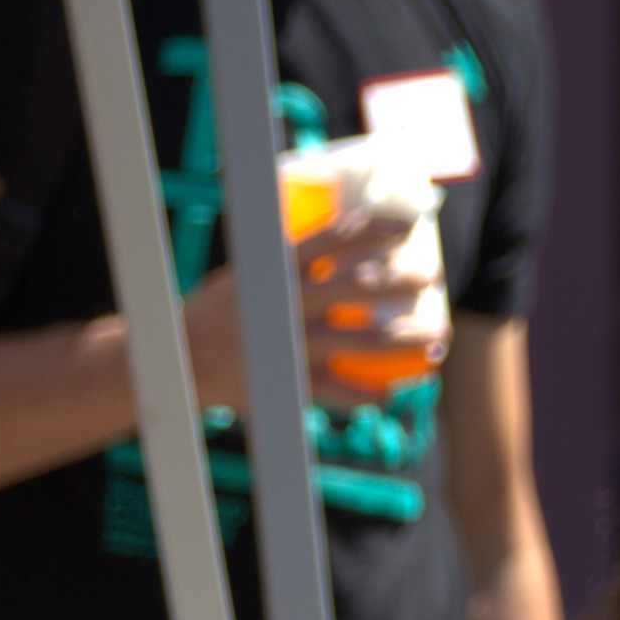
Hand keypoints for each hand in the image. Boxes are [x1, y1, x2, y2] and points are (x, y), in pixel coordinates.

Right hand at [166, 225, 407, 421]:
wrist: (182, 359)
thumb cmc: (222, 311)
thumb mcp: (248, 273)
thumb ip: (288, 261)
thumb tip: (337, 237)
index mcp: (274, 270)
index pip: (330, 240)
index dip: (371, 229)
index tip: (406, 226)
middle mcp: (286, 305)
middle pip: (354, 288)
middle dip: (399, 282)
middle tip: (431, 277)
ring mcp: (292, 346)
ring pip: (362, 342)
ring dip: (405, 339)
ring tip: (437, 335)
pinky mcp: (292, 383)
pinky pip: (342, 392)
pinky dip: (371, 394)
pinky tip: (394, 391)